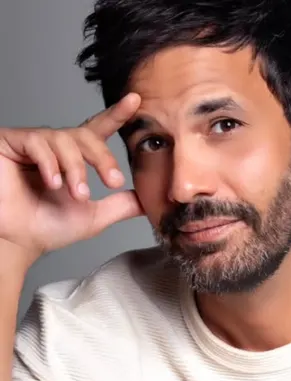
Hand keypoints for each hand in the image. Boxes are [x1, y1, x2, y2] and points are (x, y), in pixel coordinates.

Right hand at [0, 93, 143, 264]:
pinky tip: (53, 182)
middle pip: (86, 135)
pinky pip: (37, 142)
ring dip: (76, 168)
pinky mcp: (9, 142)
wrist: (16, 241)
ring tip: (77, 193)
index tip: (136, 100)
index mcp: (74, 157)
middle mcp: (54, 145)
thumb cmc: (46, 227)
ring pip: (64, 140)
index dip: (117, 114)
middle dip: (103, 158)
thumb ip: (121, 205)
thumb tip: (148, 200)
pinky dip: (51, 163)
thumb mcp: (94, 216)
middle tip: (112, 181)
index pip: (98, 129)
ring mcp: (31, 142)